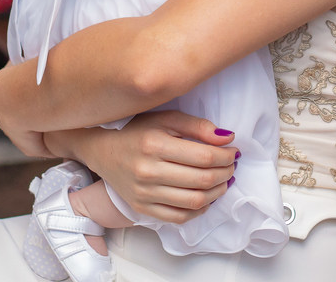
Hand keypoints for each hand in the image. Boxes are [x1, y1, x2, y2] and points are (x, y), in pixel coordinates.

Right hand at [71, 110, 237, 223]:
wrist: (102, 150)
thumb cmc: (137, 131)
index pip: (204, 156)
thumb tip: (227, 138)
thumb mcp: (166, 118)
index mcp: (155, 144)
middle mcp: (149, 171)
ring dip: (217, 192)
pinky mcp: (142, 208)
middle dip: (226, 173)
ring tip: (224, 181)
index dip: (226, 155)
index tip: (233, 151)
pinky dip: (199, 210)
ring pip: (194, 201)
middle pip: (202, 179)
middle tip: (232, 165)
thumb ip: (197, 126)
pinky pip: (178, 217)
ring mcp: (144, 193)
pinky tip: (206, 198)